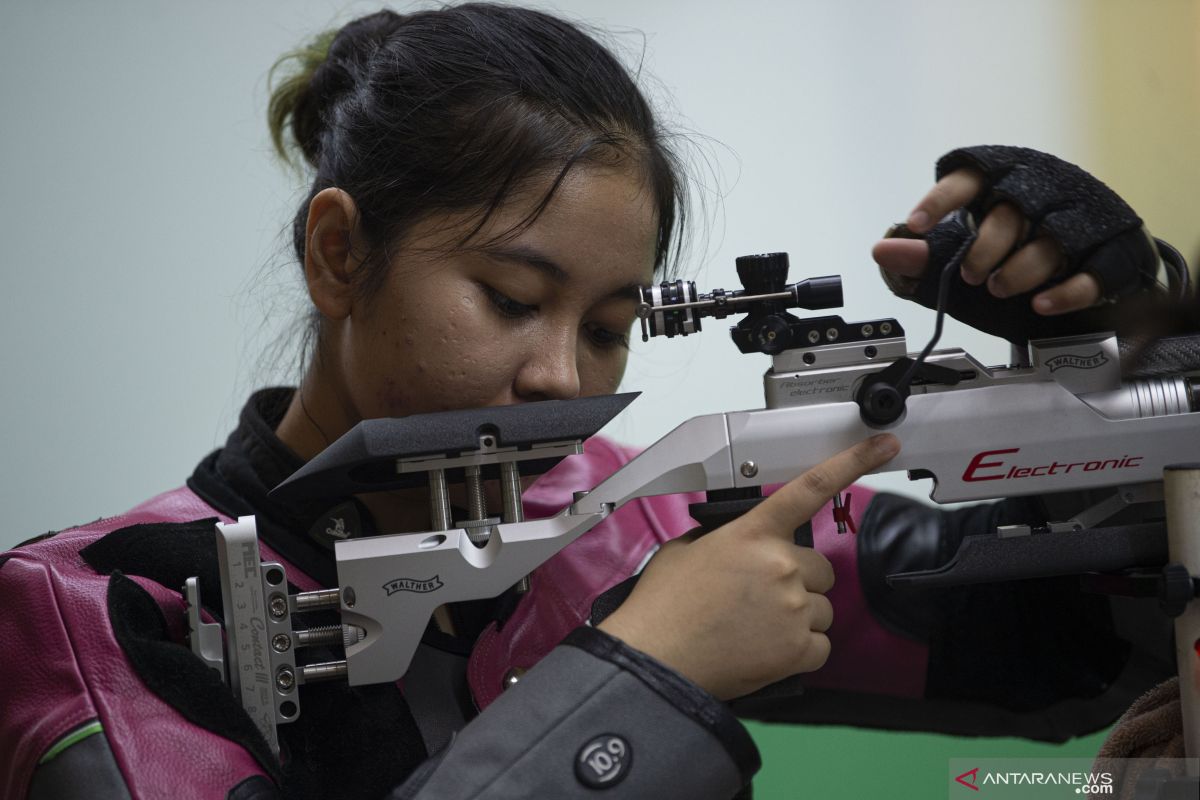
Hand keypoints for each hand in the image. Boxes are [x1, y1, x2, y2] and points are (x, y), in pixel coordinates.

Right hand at [597, 434, 899, 700]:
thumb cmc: (664, 607)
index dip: (853, 462)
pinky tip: (765, 649)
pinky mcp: (799, 649)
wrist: (657, 659)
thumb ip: (725, 537)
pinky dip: (800, 650)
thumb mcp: (687, 550)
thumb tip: (742, 544)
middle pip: (820, 567)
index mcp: (753, 533)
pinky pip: (821, 645)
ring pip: (822, 608)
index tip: (884, 446)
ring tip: (754, 628)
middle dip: (798, 580)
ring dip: (798, 617)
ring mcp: (794, 607)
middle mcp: (781, 565)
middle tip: (759, 599)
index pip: (811, 488)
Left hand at [873, 168, 1101, 315]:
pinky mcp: (1112, 251)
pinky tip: (1043, 304)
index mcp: (1002, 180)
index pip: (969, 176)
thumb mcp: (960, 257)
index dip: (941, 199)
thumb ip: (921, 257)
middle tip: (968, 275)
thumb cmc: (1016, 254)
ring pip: (1051, 240)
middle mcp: (1043, 191)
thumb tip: (881, 251)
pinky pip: (1092, 271)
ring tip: (1000, 289)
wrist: (1087, 274)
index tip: (916, 225)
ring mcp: (1082, 219)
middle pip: (1011, 210)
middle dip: (984, 246)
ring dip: (1021, 269)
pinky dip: (1066, 291)